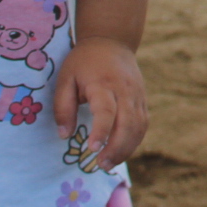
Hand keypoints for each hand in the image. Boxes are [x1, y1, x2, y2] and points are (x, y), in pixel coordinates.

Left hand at [53, 36, 147, 170]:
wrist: (112, 41)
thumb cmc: (84, 62)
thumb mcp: (65, 79)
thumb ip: (63, 107)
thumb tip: (64, 135)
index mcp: (103, 83)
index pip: (106, 111)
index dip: (101, 131)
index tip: (92, 149)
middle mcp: (125, 90)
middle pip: (128, 122)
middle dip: (116, 147)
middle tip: (101, 164)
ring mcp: (137, 95)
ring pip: (139, 126)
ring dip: (127, 148)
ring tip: (110, 164)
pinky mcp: (143, 99)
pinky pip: (143, 124)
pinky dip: (134, 141)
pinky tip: (121, 151)